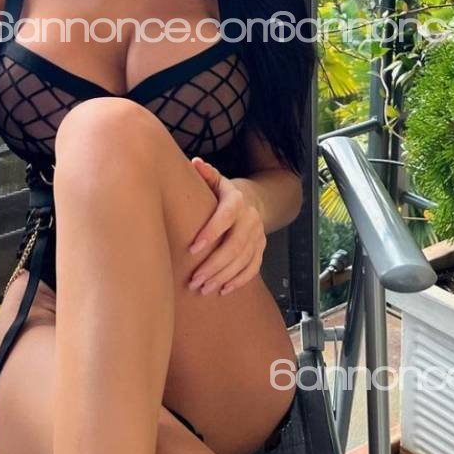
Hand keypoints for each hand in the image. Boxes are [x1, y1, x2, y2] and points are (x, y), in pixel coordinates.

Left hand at [186, 157, 265, 296]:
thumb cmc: (224, 194)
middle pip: (235, 245)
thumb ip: (206, 174)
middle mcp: (250, 218)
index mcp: (237, 199)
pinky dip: (239, 281)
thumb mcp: (216, 181)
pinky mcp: (261, 249)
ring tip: (203, 288)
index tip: (192, 249)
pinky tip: (223, 290)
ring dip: (223, 276)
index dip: (211, 232)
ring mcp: (258, 235)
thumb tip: (195, 163)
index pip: (226, 216)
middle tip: (195, 279)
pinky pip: (253, 268)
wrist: (254, 200)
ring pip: (243, 259)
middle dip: (214, 264)